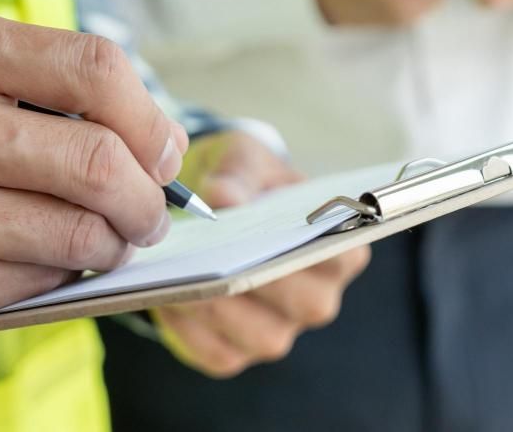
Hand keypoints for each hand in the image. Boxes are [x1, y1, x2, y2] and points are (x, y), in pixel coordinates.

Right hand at [0, 8, 187, 350]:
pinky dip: (59, 275)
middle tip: (150, 212)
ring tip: (106, 238)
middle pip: (101, 159)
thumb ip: (46, 86)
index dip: (149, 118)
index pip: (95, 67)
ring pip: (81, 232)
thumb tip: (159, 144)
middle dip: (148, 197)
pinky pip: (41, 281)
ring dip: (114, 243)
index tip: (160, 150)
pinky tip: (37, 260)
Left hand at [153, 130, 372, 376]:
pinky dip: (191, 331)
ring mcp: (280, 329)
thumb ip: (239, 172)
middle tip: (216, 258)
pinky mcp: (238, 352)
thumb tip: (225, 198)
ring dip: (220, 309)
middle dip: (262, 281)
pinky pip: (220, 354)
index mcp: (338, 247)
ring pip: (263, 337)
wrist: (208, 206)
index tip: (277, 233)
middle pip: (308, 304)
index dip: (316, 250)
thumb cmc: (241, 179)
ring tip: (181, 276)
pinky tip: (167, 298)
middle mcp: (318, 296)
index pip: (344, 255)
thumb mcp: (243, 158)